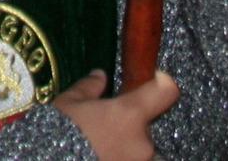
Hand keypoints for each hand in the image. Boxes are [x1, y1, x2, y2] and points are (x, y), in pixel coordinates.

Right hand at [52, 69, 176, 158]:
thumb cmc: (61, 131)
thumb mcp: (68, 103)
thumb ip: (89, 88)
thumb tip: (100, 76)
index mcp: (131, 114)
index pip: (166, 91)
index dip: (160, 83)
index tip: (150, 81)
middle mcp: (143, 141)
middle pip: (148, 125)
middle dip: (132, 126)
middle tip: (106, 127)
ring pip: (141, 149)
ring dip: (127, 146)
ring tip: (101, 146)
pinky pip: (131, 159)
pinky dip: (119, 156)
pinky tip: (100, 154)